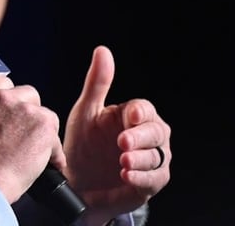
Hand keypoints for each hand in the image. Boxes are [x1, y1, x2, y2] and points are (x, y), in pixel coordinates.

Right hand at [0, 76, 64, 203]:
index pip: (1, 83)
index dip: (10, 98)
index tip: (11, 109)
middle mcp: (2, 98)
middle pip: (27, 94)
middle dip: (27, 112)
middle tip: (22, 133)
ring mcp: (24, 109)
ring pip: (44, 114)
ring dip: (40, 131)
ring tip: (34, 152)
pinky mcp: (43, 124)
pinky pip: (55, 137)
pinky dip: (53, 152)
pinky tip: (48, 165)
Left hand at [63, 46, 171, 225]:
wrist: (76, 181)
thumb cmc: (83, 144)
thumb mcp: (86, 112)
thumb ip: (97, 83)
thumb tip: (103, 50)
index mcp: (132, 117)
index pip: (145, 109)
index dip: (141, 112)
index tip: (131, 115)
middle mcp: (147, 137)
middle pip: (157, 132)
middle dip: (141, 137)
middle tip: (122, 142)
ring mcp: (151, 160)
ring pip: (158, 156)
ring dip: (141, 158)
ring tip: (122, 161)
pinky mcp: (149, 183)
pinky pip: (154, 179)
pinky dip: (141, 177)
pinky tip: (126, 176)